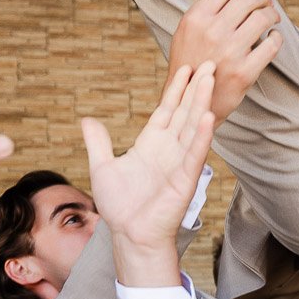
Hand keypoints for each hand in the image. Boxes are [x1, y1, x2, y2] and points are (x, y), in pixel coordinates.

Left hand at [83, 63, 215, 286]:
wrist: (130, 234)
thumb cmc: (120, 206)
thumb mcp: (102, 167)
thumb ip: (98, 142)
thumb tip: (87, 120)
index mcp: (150, 144)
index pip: (167, 110)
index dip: (176, 89)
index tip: (186, 69)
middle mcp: (168, 150)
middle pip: (184, 111)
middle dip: (195, 88)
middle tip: (209, 63)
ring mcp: (179, 162)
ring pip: (193, 126)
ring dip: (201, 102)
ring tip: (210, 79)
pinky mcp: (185, 178)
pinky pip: (194, 153)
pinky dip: (201, 135)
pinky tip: (207, 116)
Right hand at [167, 0, 282, 126]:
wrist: (190, 103)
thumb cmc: (191, 63)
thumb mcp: (188, 31)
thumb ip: (206, 5)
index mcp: (196, 18)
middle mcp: (212, 32)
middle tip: (266, 5)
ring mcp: (230, 52)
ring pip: (263, 18)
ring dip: (272, 15)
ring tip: (272, 19)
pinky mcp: (245, 72)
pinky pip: (272, 45)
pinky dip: (277, 38)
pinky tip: (273, 39)